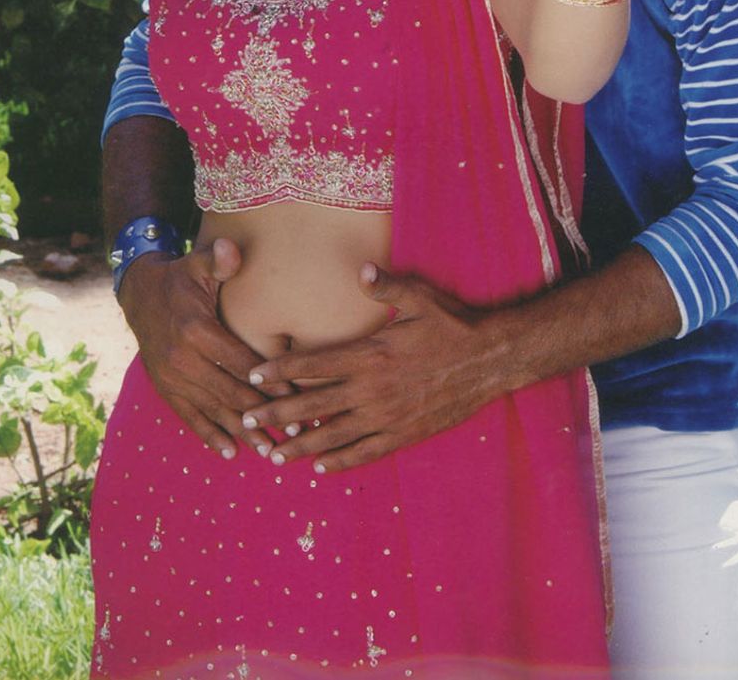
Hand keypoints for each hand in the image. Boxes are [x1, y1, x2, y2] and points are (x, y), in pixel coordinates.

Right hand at [117, 238, 278, 458]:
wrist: (138, 294)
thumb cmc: (180, 278)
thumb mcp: (196, 263)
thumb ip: (217, 260)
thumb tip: (231, 250)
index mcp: (196, 330)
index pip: (241, 364)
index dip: (269, 384)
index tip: (295, 400)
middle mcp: (182, 359)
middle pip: (230, 394)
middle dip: (263, 415)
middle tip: (293, 432)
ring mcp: (171, 378)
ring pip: (212, 412)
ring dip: (241, 433)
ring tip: (269, 450)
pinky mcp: (165, 388)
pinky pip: (188, 417)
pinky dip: (209, 436)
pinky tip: (229, 452)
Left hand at [237, 264, 510, 472]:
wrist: (491, 360)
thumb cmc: (452, 324)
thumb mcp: (420, 297)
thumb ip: (386, 285)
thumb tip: (361, 270)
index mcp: (370, 354)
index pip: (314, 364)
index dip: (281, 371)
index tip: (254, 378)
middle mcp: (373, 389)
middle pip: (313, 405)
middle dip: (277, 413)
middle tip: (247, 421)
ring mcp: (388, 416)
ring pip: (334, 436)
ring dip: (301, 446)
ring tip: (274, 454)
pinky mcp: (405, 434)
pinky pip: (366, 452)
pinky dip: (341, 461)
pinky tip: (322, 467)